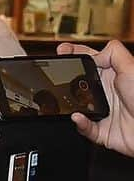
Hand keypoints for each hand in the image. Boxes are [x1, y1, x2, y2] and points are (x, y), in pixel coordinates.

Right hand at [59, 40, 133, 157]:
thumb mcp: (132, 68)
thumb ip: (114, 53)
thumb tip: (94, 54)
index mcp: (113, 76)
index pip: (89, 60)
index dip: (74, 53)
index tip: (62, 50)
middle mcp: (106, 92)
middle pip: (77, 81)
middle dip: (64, 77)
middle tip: (55, 72)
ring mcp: (102, 111)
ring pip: (75, 106)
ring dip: (69, 104)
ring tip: (66, 99)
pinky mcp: (101, 130)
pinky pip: (83, 127)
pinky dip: (79, 123)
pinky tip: (79, 117)